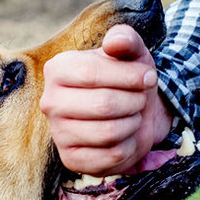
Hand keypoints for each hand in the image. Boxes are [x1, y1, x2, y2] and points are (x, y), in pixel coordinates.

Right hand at [40, 24, 172, 175]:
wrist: (132, 112)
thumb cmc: (127, 79)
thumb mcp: (131, 53)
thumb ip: (125, 39)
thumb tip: (115, 42)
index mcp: (57, 70)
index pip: (91, 73)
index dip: (128, 76)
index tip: (148, 77)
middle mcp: (51, 102)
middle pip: (103, 105)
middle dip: (134, 101)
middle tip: (140, 98)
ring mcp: (58, 133)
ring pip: (109, 132)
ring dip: (133, 123)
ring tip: (132, 115)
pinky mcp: (71, 160)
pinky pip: (112, 156)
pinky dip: (129, 146)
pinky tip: (125, 137)